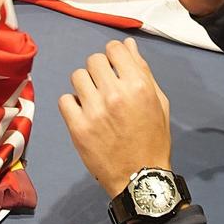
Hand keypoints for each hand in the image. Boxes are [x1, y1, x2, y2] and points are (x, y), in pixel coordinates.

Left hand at [59, 38, 171, 197]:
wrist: (139, 178)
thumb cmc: (153, 139)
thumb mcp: (158, 102)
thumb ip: (143, 71)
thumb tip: (128, 46)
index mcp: (138, 85)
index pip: (114, 48)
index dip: (113, 56)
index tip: (114, 68)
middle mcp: (115, 93)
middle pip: (93, 60)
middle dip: (99, 70)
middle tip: (104, 87)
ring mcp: (94, 110)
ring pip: (77, 77)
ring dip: (84, 85)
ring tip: (93, 100)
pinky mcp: (78, 126)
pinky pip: (65, 99)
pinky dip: (72, 104)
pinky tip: (84, 114)